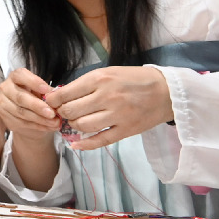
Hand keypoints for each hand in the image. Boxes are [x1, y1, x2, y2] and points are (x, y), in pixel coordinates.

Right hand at [0, 67, 60, 142]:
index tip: (46, 90)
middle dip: (37, 106)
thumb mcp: (42, 91)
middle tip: (52, 113)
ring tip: (54, 122)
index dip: (33, 82)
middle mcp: (5, 88)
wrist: (26, 113)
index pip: (21, 75)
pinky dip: (37, 126)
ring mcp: (3, 103)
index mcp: (15, 77)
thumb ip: (47, 93)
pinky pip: (21, 122)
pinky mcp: (4, 117)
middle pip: (20, 97)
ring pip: (21, 112)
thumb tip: (55, 98)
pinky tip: (48, 127)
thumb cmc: (35, 97)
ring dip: (39, 119)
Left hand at [44, 66, 171, 149]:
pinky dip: (84, 145)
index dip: (53, 100)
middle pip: (71, 111)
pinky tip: (75, 145)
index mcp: (100, 79)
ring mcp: (117, 115)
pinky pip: (100, 141)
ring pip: (82, 126)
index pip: (65, 93)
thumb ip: (85, 84)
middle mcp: (107, 97)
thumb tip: (59, 95)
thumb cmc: (133, 79)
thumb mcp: (108, 73)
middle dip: (63, 113)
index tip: (52, 103)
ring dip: (73, 126)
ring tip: (75, 121)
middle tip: (64, 113)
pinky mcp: (126, 130)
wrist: (167, 91)